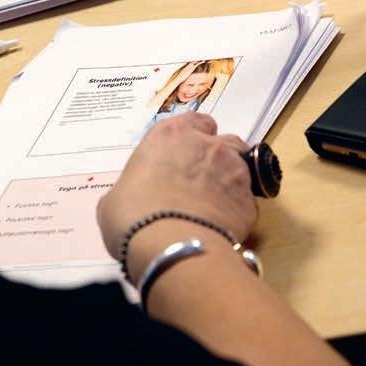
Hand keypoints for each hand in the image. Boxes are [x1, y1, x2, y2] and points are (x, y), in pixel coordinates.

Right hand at [97, 113, 257, 258]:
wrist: (168, 244)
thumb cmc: (132, 215)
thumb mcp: (116, 197)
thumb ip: (134, 187)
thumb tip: (135, 200)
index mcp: (172, 135)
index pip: (196, 120)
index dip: (194, 137)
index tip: (184, 155)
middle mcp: (208, 145)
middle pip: (225, 140)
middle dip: (218, 156)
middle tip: (201, 181)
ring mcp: (235, 171)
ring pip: (243, 167)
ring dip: (231, 181)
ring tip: (214, 206)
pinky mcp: (250, 202)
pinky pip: (247, 202)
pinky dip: (237, 212)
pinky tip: (221, 228)